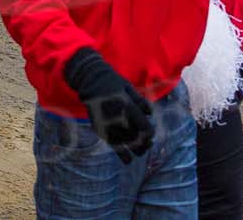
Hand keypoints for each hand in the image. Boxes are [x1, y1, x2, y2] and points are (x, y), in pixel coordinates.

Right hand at [62, 48, 155, 162]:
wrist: (90, 81)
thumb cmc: (113, 83)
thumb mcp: (128, 87)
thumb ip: (140, 101)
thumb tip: (150, 114)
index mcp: (127, 105)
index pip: (143, 127)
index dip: (150, 133)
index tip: (151, 133)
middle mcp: (117, 117)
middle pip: (136, 138)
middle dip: (145, 143)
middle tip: (149, 143)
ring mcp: (108, 123)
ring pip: (125, 144)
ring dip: (135, 150)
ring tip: (141, 151)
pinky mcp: (100, 128)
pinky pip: (112, 145)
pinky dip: (121, 154)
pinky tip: (128, 160)